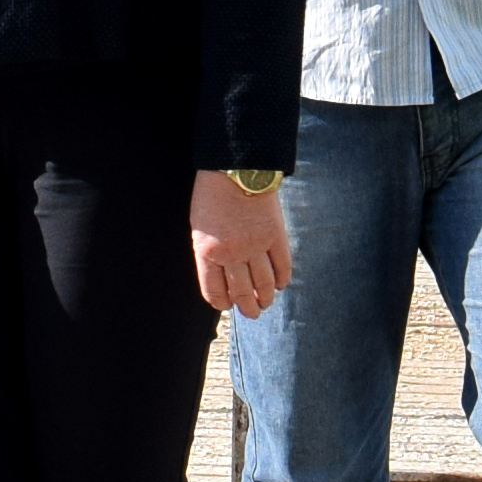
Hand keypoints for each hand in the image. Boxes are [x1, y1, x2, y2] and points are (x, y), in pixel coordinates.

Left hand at [188, 173, 287, 321]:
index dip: (223, 303)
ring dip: (265, 297)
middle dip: (247, 307)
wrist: (236, 168)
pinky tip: (280, 284)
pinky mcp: (276, 236)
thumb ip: (208, 253)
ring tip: (265, 302)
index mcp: (208, 253)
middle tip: (252, 312)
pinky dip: (282, 279)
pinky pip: (282, 266)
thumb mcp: (199, 227)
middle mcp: (232, 254)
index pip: (215, 292)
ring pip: (264, 284)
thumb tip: (220, 275)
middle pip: (242, 292)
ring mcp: (256, 246)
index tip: (228, 305)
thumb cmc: (212, 195)